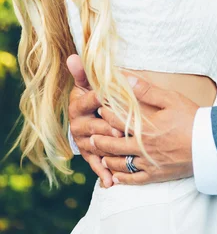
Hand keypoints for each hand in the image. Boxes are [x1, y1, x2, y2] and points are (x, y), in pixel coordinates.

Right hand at [67, 54, 118, 187]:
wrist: (90, 114)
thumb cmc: (95, 94)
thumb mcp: (90, 82)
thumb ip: (86, 72)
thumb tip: (73, 57)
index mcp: (78, 104)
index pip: (90, 99)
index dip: (100, 98)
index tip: (111, 97)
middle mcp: (77, 124)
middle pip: (93, 125)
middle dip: (107, 128)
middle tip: (121, 131)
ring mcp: (83, 141)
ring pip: (95, 145)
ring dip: (108, 150)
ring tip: (121, 154)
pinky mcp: (89, 155)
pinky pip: (95, 164)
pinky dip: (102, 173)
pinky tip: (110, 181)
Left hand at [89, 78, 198, 184]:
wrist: (209, 144)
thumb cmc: (192, 118)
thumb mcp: (171, 99)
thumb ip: (147, 90)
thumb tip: (127, 79)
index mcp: (145, 127)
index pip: (118, 121)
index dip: (107, 114)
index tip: (100, 107)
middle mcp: (143, 147)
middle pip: (114, 145)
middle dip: (100, 140)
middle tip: (90, 136)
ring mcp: (149, 163)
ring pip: (121, 164)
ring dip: (108, 159)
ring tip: (99, 155)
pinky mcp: (157, 175)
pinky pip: (135, 180)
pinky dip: (123, 179)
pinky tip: (116, 178)